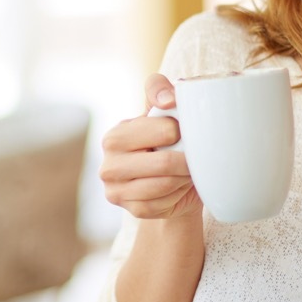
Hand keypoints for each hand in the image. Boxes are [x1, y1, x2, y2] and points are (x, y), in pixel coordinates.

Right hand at [100, 74, 202, 219]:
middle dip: (186, 161)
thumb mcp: (160, 111)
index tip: (184, 133)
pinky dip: (178, 194)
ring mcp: (116, 192)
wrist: (165, 179)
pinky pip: (165, 204)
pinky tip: (178, 187)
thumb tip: (169, 100)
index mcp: (114, 136)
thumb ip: (159, 90)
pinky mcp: (132, 211)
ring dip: (184, 178)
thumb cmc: (163, 140)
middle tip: (193, 157)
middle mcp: (108, 166)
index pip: (164, 131)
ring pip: (166, 185)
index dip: (182, 132)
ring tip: (186, 170)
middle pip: (165, 163)